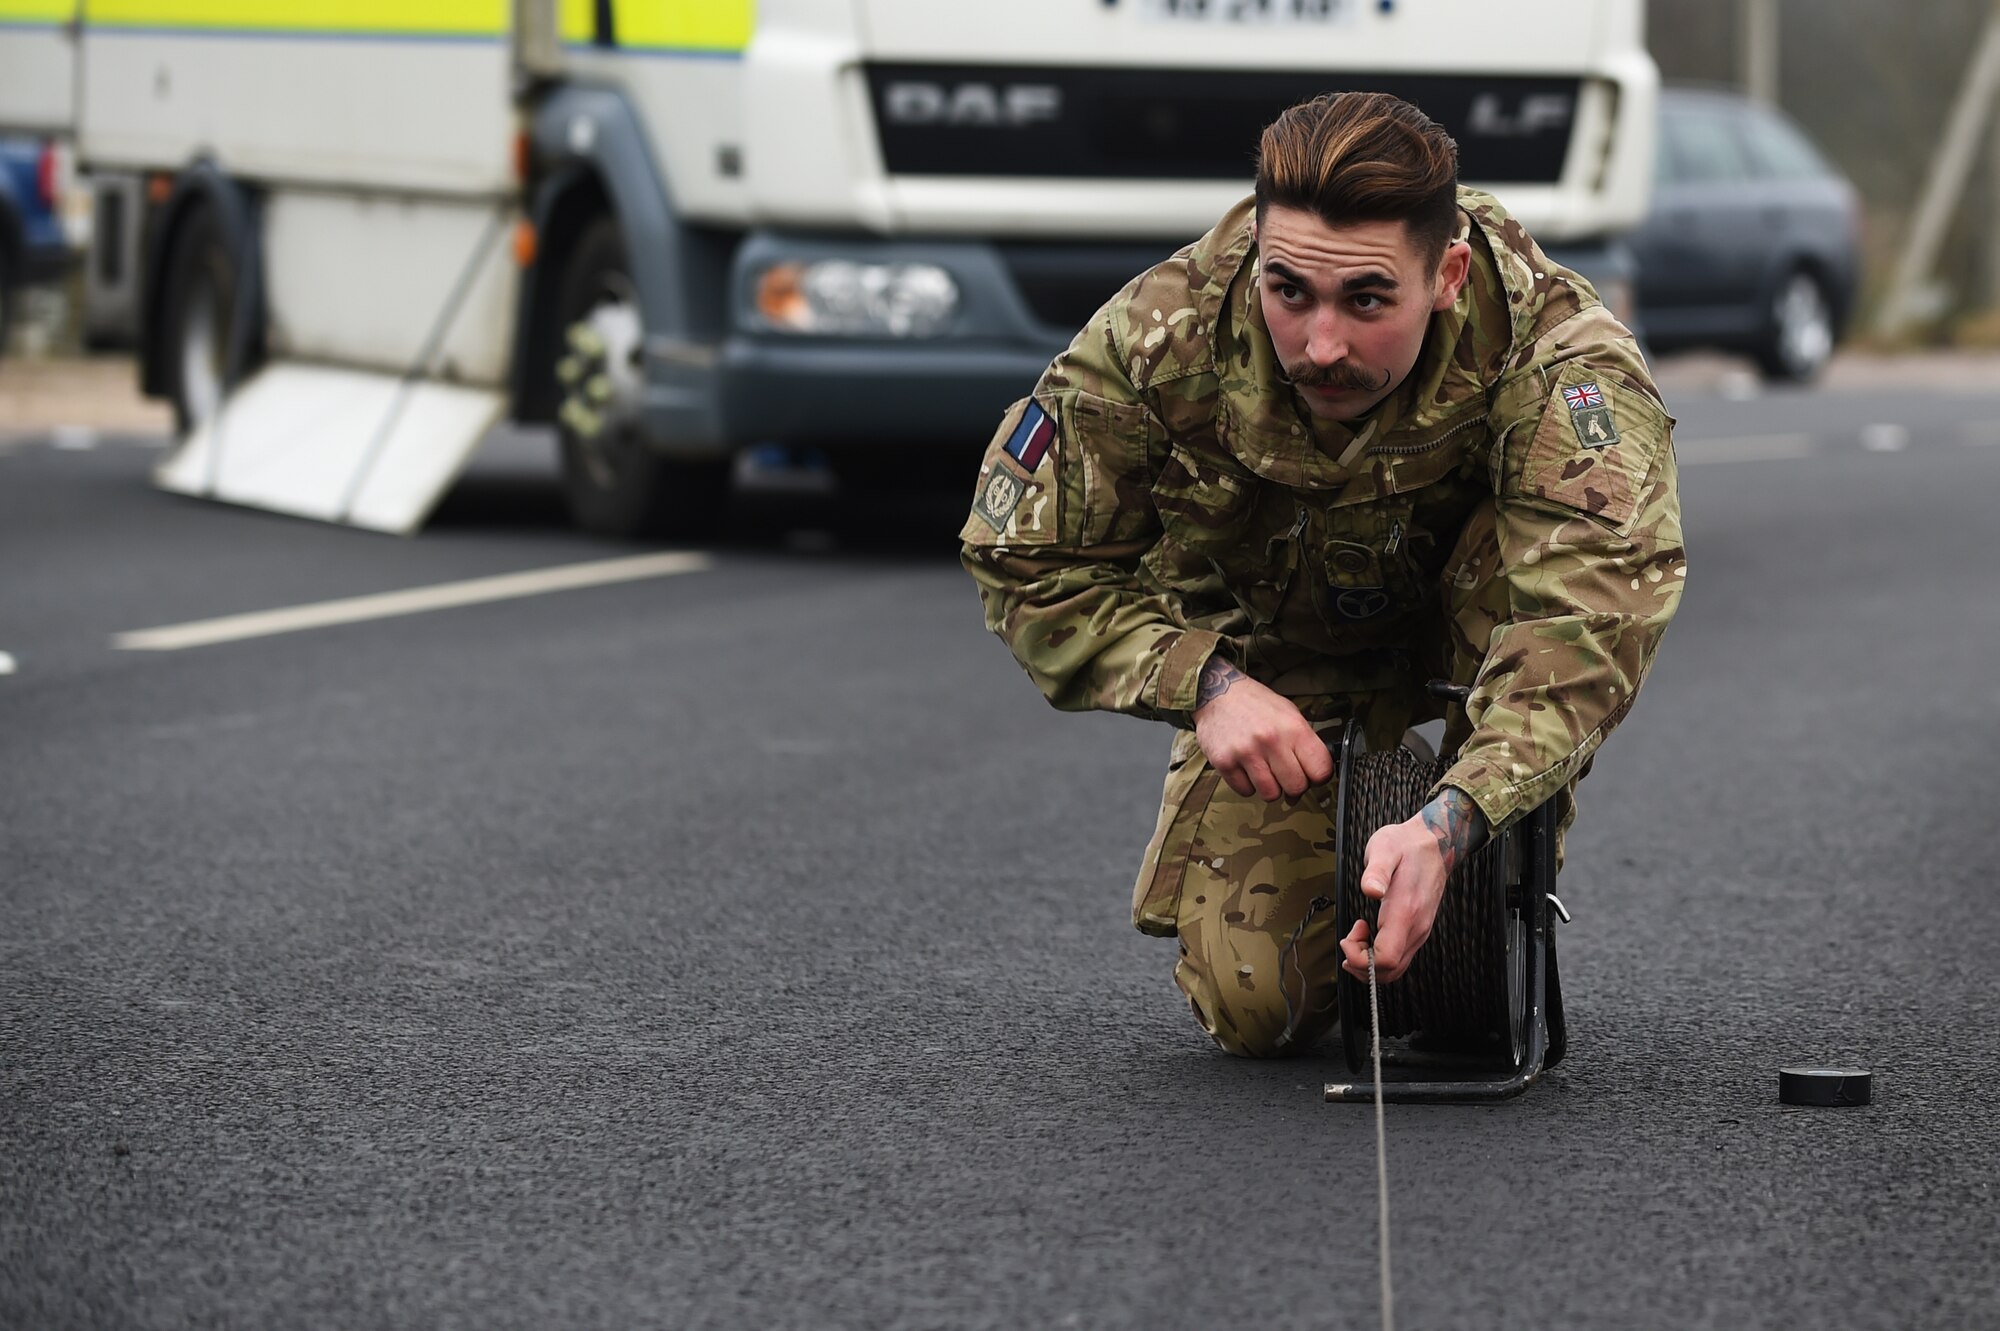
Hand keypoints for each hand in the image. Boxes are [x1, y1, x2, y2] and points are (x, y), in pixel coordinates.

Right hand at [1191, 657, 1332, 800]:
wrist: (1217, 694)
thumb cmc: (1256, 705)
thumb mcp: (1289, 713)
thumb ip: (1304, 743)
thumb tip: (1317, 774)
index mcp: (1293, 727)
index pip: (1320, 770)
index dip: (1319, 778)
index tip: (1311, 776)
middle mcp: (1271, 740)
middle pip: (1296, 787)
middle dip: (1293, 787)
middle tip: (1286, 776)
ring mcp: (1246, 753)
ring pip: (1271, 794)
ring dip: (1270, 788)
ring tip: (1264, 771)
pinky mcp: (1224, 762)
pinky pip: (1245, 791)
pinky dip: (1247, 785)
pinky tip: (1246, 768)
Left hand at [1338, 790, 1486, 983]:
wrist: (1435, 842)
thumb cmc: (1406, 845)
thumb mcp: (1385, 849)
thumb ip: (1376, 871)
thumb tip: (1370, 890)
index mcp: (1406, 912)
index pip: (1386, 959)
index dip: (1361, 958)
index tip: (1348, 937)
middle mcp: (1416, 927)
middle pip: (1390, 971)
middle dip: (1362, 965)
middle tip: (1348, 940)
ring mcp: (1420, 930)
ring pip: (1396, 968)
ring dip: (1370, 962)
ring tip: (1356, 937)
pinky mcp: (1418, 929)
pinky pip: (1400, 957)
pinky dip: (1380, 956)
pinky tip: (1368, 935)